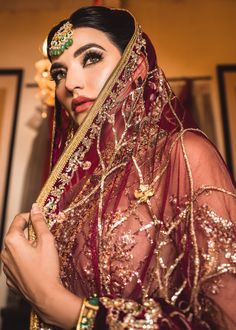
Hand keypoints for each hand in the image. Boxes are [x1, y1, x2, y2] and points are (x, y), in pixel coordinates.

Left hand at [1, 204, 81, 327]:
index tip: (42, 219)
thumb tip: (35, 208)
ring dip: (27, 247)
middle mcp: (4, 252)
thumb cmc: (47, 268)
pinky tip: (36, 265)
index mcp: (12, 241)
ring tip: (41, 254)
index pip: (19, 219)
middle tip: (44, 238)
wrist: (45, 296)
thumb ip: (39, 222)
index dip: (32, 216)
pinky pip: (16, 262)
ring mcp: (5, 266)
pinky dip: (25, 260)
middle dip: (30, 233)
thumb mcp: (46, 240)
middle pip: (17, 234)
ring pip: (16, 248)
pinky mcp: (9, 277)